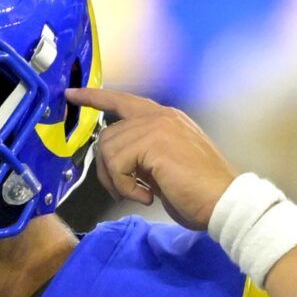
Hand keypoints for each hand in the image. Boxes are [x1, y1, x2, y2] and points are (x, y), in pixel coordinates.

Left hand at [66, 87, 237, 230]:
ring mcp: (159, 125)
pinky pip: (117, 164)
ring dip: (117, 181)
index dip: (95, 97)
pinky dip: (125, 187)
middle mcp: (161, 116)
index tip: (73, 94)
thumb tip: (111, 159)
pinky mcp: (154, 141)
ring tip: (141, 193)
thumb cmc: (197, 192)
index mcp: (165, 119)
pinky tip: (147, 195)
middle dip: (106, 169)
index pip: (123, 101)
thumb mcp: (162, 167)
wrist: (224, 202)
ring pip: (108, 150)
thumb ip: (140, 154)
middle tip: (124, 191)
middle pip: (107, 135)